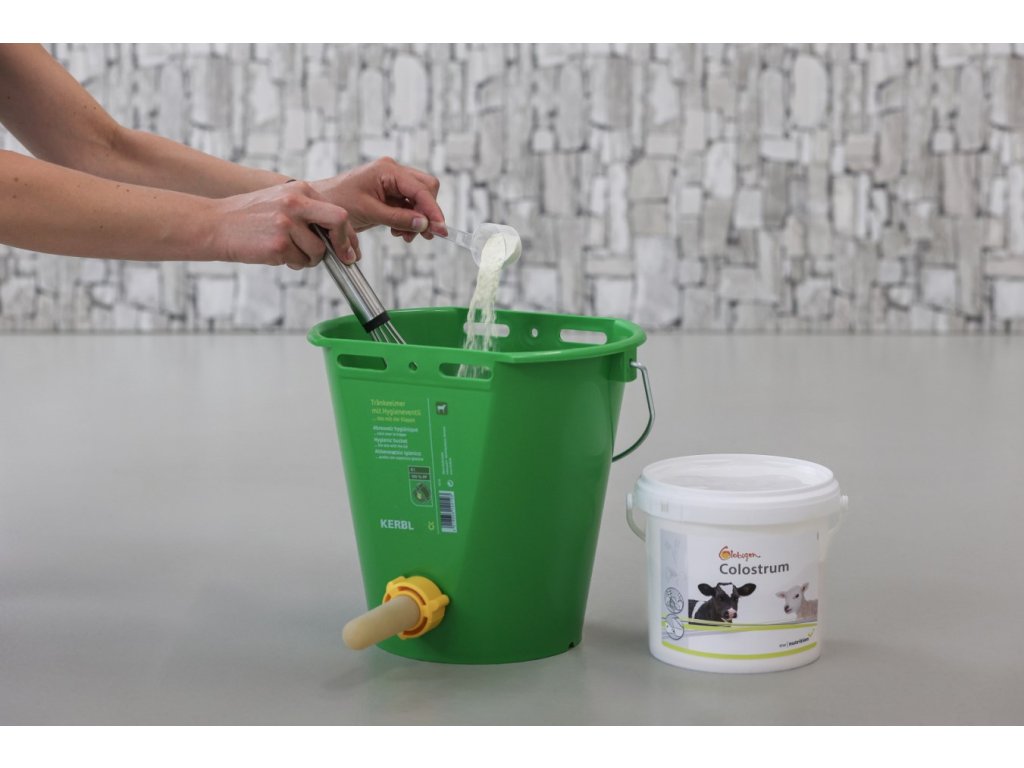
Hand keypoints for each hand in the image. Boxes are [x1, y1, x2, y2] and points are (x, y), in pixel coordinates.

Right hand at [208, 181, 358, 268]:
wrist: (215, 224)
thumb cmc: (250, 217)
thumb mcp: (281, 202)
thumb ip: (309, 212)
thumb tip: (340, 237)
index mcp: (299, 190)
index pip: (338, 212)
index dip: (349, 234)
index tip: (352, 249)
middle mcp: (295, 203)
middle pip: (339, 221)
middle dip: (345, 244)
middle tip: (345, 258)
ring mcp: (287, 224)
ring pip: (318, 251)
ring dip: (309, 259)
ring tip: (289, 252)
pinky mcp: (278, 244)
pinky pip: (300, 262)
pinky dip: (293, 264)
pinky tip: (276, 254)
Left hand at [311, 157, 446, 243]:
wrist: (319, 204)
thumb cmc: (337, 201)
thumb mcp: (370, 212)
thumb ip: (399, 218)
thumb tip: (424, 224)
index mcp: (387, 170)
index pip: (421, 189)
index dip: (433, 210)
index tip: (441, 229)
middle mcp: (392, 172)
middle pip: (426, 189)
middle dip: (427, 213)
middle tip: (424, 235)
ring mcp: (392, 181)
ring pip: (420, 199)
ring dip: (418, 219)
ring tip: (406, 236)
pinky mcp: (389, 193)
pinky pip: (409, 205)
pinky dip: (409, 220)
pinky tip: (399, 231)